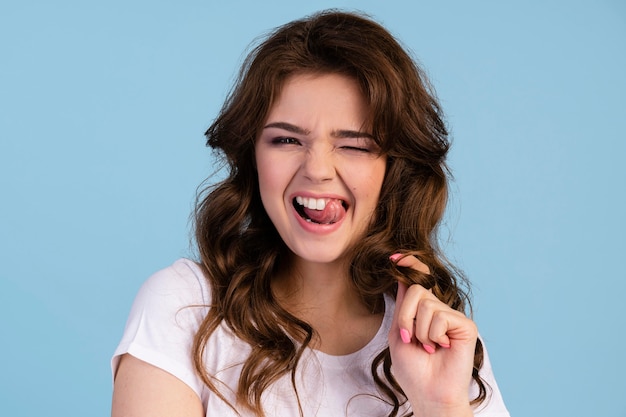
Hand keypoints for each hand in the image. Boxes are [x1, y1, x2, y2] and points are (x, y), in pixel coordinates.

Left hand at [388, 254, 476, 416]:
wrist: (428, 393)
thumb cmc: (413, 369)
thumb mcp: (398, 333)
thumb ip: (401, 306)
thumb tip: (402, 277)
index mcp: (422, 312)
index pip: (417, 282)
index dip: (409, 266)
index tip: (394, 257)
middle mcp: (438, 310)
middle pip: (416, 289)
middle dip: (405, 315)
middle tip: (409, 338)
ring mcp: (452, 316)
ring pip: (426, 303)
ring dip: (419, 331)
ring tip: (427, 348)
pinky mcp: (464, 324)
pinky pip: (440, 316)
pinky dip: (433, 335)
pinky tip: (441, 348)